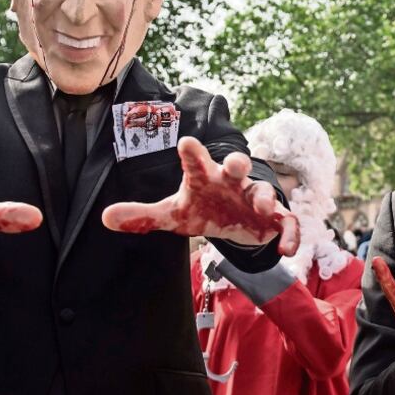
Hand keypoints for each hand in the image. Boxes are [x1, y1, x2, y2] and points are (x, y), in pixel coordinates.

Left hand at [102, 136, 299, 254]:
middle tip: (235, 165)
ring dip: (264, 197)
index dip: (193, 153)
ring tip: (261, 208)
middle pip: (238, 166)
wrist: (235, 218)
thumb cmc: (203, 208)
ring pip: (264, 191)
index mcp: (206, 178)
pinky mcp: (273, 218)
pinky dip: (289, 235)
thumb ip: (142, 215)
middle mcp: (232, 182)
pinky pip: (286, 222)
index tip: (186, 142)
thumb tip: (105, 218)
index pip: (197, 162)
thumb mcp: (173, 214)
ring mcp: (255, 198)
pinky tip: (285, 251)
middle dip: (239, 163)